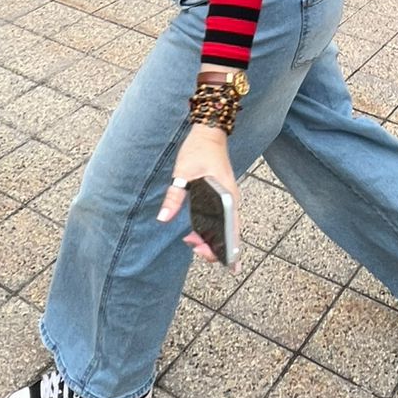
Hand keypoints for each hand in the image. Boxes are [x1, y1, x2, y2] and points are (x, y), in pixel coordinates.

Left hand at [156, 124, 239, 264]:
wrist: (209, 132)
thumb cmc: (198, 150)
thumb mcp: (183, 173)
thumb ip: (175, 196)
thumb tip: (164, 217)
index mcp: (227, 196)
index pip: (232, 229)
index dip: (230, 249)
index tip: (226, 265)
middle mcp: (232, 200)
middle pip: (230, 233)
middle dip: (215, 247)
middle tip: (193, 247)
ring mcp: (229, 199)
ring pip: (226, 228)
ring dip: (212, 239)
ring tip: (192, 242)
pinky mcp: (224, 196)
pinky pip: (222, 220)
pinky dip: (212, 230)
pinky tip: (199, 234)